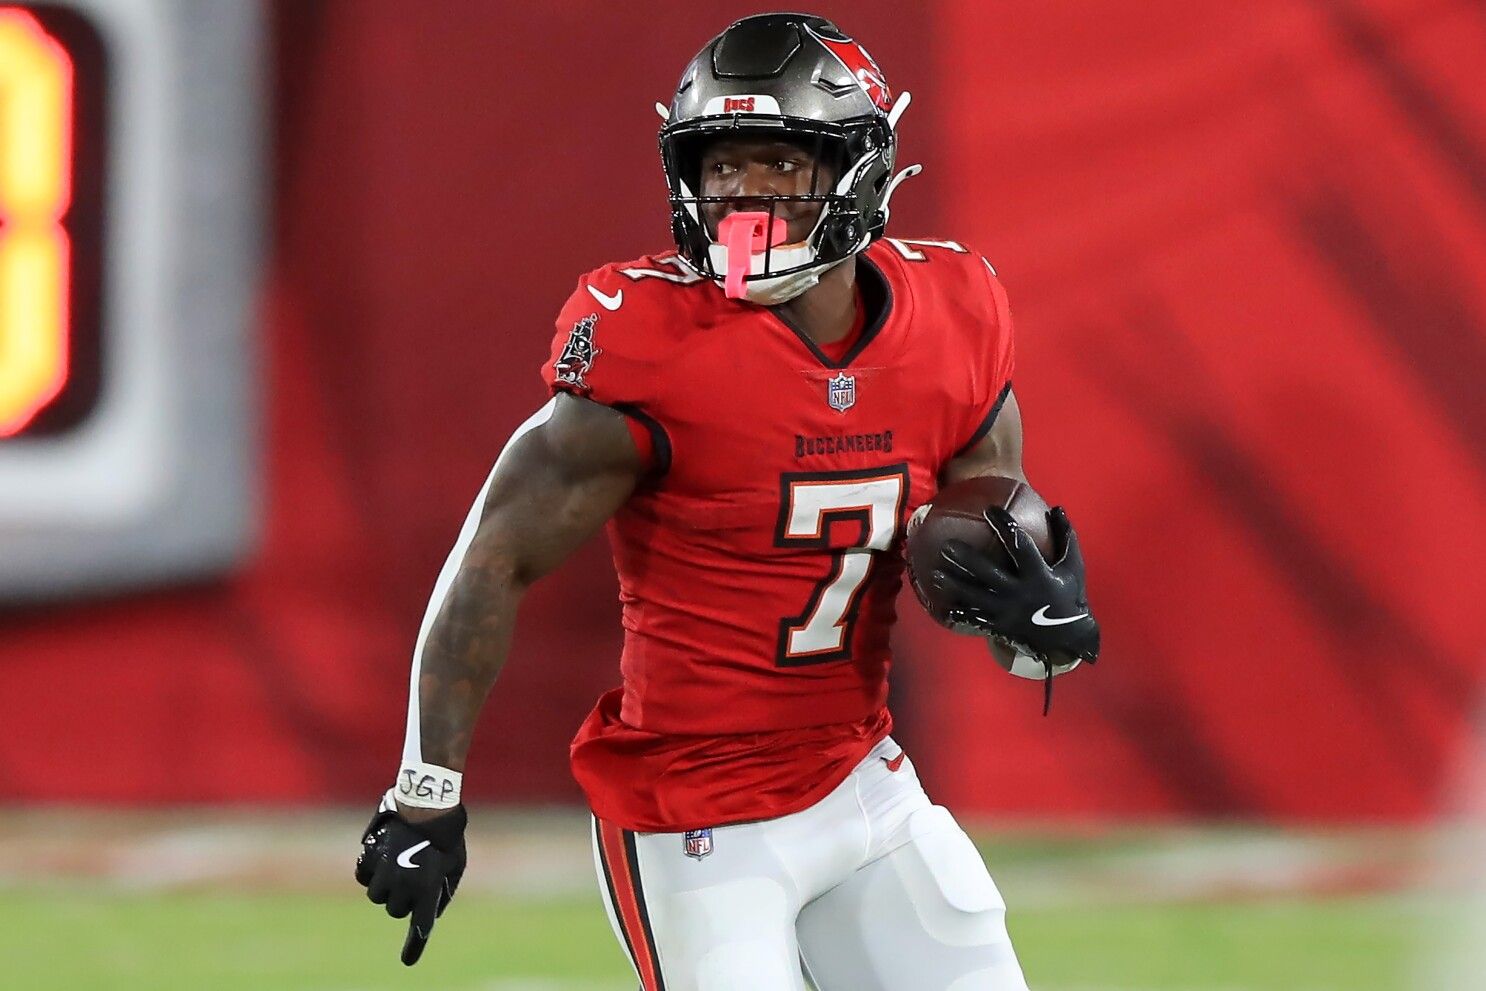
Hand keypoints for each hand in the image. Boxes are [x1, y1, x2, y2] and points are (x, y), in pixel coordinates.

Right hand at [355, 790, 467, 965]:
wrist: (426, 803)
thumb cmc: (447, 836)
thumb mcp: (455, 865)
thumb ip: (443, 892)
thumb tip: (430, 913)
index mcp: (428, 886)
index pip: (420, 923)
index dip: (415, 944)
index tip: (408, 961)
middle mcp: (404, 883)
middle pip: (395, 910)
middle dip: (403, 900)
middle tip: (414, 878)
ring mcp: (384, 870)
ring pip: (377, 896)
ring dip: (386, 886)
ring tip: (400, 864)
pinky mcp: (369, 856)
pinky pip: (363, 877)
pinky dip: (371, 872)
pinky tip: (383, 857)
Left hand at [930, 505, 1099, 664]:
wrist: (1067, 638)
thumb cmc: (1069, 595)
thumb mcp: (1073, 566)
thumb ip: (1065, 537)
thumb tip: (1056, 509)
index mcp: (1039, 575)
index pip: (1020, 546)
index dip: (1005, 526)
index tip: (990, 509)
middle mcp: (1020, 593)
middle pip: (988, 573)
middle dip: (966, 559)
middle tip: (946, 545)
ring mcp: (1007, 611)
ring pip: (975, 596)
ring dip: (954, 585)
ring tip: (935, 573)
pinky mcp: (999, 625)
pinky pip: (975, 617)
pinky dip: (959, 611)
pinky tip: (941, 603)